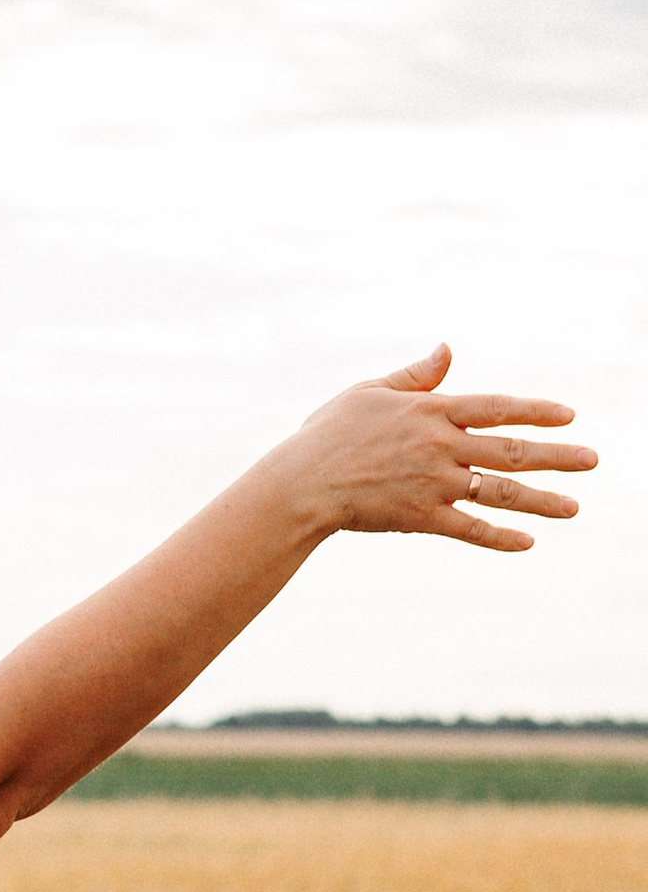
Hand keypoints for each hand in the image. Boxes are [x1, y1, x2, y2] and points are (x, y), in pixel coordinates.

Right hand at [278, 343, 593, 553]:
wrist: (300, 484)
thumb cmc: (330, 433)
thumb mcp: (370, 392)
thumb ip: (416, 376)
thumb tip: (448, 349)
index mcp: (430, 411)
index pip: (496, 407)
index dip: (535, 411)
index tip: (570, 416)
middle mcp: (439, 446)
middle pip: (510, 451)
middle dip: (556, 456)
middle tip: (593, 460)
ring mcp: (432, 484)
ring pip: (499, 492)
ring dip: (541, 500)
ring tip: (575, 507)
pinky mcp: (419, 517)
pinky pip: (469, 529)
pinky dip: (499, 537)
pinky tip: (528, 542)